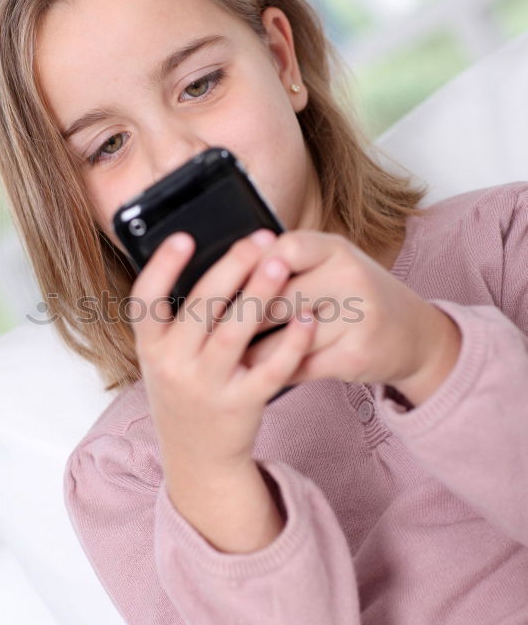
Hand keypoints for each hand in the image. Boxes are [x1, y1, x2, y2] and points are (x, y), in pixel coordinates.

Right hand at [127, 229, 316, 478]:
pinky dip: (290, 343)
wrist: (197, 457)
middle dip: (230, 268)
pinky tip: (306, 318)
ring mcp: (207, 387)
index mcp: (150, 348)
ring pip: (234, 333)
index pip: (145, 301)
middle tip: (257, 239)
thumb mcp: (165, 357)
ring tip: (280, 262)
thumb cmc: (186, 391)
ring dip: (258, 294)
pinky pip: (270, 370)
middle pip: (200, 308)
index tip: (185, 237)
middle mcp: (173, 367)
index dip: (162, 267)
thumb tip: (216, 258)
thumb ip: (178, 318)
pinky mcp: (242, 405)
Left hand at [240, 229, 460, 400]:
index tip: (224, 286)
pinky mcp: (356, 355)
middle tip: (210, 332)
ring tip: (224, 358)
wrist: (415, 335)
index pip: (283, 250)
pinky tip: (257, 375)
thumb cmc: (356, 297)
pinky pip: (300, 366)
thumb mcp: (332, 266)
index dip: (249, 268)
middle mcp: (350, 278)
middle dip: (241, 318)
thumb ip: (288, 264)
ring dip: (251, 352)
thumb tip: (223, 276)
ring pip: (285, 338)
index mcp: (337, 249)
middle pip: (278, 297)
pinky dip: (275, 373)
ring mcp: (357, 318)